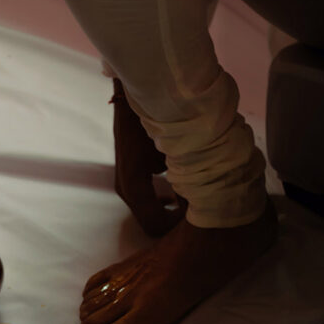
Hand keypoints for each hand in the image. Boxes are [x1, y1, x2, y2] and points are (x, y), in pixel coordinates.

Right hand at [112, 78, 185, 236]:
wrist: (135, 97)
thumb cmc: (159, 121)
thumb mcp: (177, 152)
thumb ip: (186, 181)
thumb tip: (198, 203)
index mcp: (134, 186)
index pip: (155, 226)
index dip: (179, 226)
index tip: (199, 213)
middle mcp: (125, 189)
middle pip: (152, 224)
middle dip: (177, 220)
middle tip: (199, 207)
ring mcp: (124, 184)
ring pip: (149, 214)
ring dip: (171, 210)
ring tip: (192, 196)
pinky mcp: (128, 178)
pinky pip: (147, 201)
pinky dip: (164, 200)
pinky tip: (178, 189)